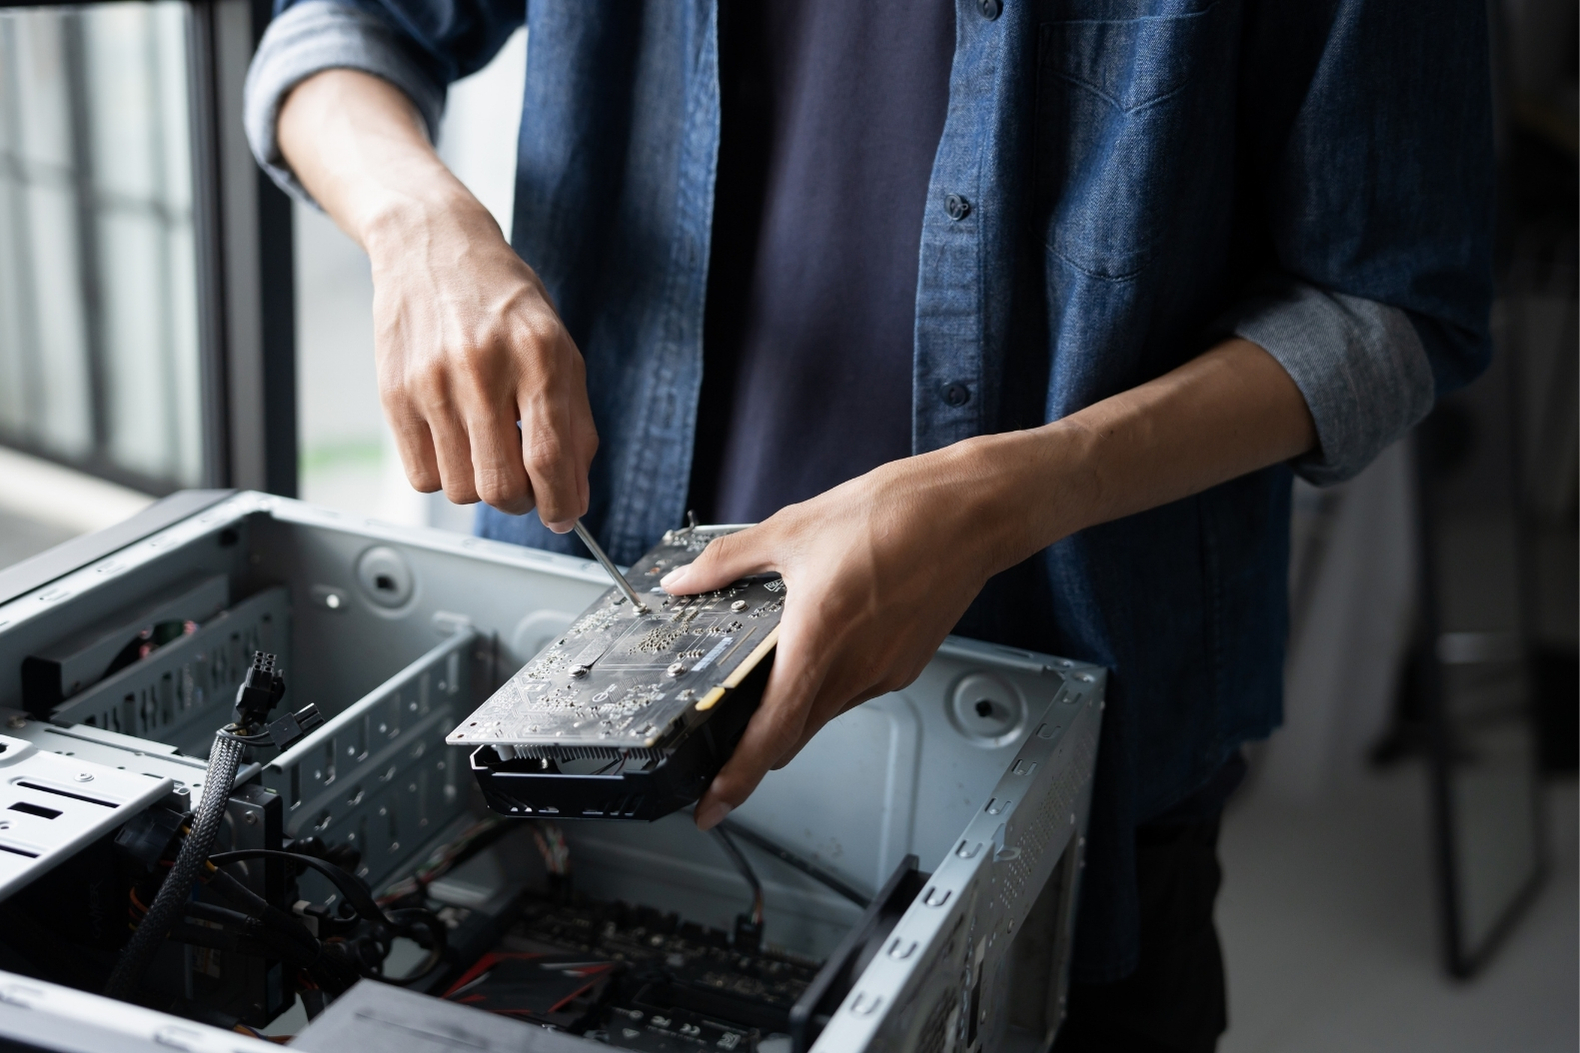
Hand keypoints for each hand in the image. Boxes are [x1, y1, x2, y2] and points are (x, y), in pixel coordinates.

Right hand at [278, 69, 596, 528]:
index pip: (549, 459)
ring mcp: (432, 382)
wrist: (433, 245)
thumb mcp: (559, 348)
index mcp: (539, 355)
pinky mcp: (394, 393)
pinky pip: (422, 475)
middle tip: (525, 485)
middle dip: (521, 502)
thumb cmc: (503, 300)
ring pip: (460, 488)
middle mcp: (483, 368)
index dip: (561, 504)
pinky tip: (454, 438)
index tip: (562, 516)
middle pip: (501, 487)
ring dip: (481, 485)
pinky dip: (444, 473)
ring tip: (487, 448)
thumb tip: (574, 496)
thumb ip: (574, 425)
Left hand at [661, 437, 1039, 829]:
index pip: (771, 734)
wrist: (971, 512)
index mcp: (818, 641)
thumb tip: (685, 579)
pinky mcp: (906, 664)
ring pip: (825, 710)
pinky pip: (856, 688)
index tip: (712, 806)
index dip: (736, 779)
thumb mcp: (792, 530)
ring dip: (797, 703)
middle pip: (795, 733)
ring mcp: (885, 672)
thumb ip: (728, 562)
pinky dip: (831, 679)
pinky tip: (827, 638)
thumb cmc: (897, 515)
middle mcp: (855, 669)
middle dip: (758, 743)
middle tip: (725, 735)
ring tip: (779, 660)